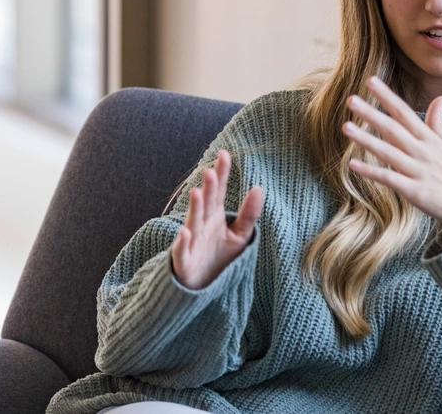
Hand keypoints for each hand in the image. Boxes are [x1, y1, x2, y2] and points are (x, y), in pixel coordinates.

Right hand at [171, 150, 264, 289]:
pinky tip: (185, 232)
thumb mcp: (239, 236)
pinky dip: (182, 243)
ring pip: (193, 223)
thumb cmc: (219, 258)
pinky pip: (182, 252)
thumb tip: (259, 188)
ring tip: (197, 193)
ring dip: (194, 209)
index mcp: (215, 216)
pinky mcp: (184, 262)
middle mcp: (201, 225)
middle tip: (210, 171)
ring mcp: (192, 242)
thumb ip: (249, 214)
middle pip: (206, 204)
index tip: (225, 154)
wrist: (201, 287)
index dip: (222, 174)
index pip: (219, 191)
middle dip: (208, 189)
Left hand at [342, 77, 441, 231]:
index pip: (405, 113)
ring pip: (387, 152)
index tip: (371, 82)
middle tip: (350, 99)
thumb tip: (440, 97)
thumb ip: (439, 122)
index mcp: (430, 139)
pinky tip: (353, 164)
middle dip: (371, 113)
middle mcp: (423, 152)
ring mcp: (418, 171)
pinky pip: (389, 179)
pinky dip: (371, 172)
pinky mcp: (415, 191)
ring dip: (366, 139)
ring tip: (346, 127)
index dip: (387, 97)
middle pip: (393, 129)